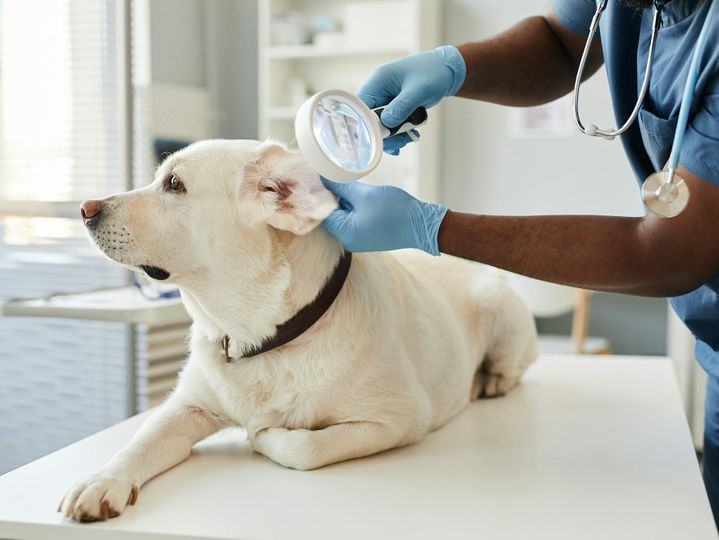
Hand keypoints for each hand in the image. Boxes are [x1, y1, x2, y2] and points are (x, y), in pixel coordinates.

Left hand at [321, 179, 448, 255]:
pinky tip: (359, 196)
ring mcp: (359, 240)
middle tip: (334, 178)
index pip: (323, 213)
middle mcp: (349, 241)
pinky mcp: (368, 237)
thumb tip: (324, 179)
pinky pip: (354, 221)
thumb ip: (341, 187)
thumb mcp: (365, 194)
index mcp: (345, 233)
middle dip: (333, 197)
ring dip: (345, 202)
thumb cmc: (395, 210)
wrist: (422, 224)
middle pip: (332, 216)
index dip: (321, 195)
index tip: (321, 178)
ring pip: (344, 217)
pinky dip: (354, 209)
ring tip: (348, 184)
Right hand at [358, 45, 465, 154]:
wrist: (446, 71)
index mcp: (379, 81)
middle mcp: (379, 91)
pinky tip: (408, 136)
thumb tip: (386, 124)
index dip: (367, 124)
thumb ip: (401, 107)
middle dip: (385, 133)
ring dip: (394, 135)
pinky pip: (390, 124)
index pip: (362, 107)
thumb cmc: (434, 73)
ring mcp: (386, 100)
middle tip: (401, 141)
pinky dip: (399, 132)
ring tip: (410, 137)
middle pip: (370, 119)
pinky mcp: (394, 107)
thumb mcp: (419, 90)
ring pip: (381, 124)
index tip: (382, 137)